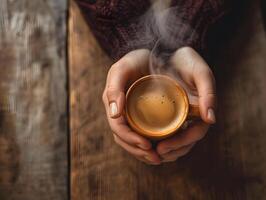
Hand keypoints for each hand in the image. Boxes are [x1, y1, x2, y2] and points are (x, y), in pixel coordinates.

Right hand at [102, 49, 161, 164]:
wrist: (148, 54)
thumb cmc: (135, 61)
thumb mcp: (122, 69)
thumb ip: (114, 88)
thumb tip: (114, 114)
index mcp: (113, 104)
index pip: (118, 128)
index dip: (130, 140)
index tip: (147, 145)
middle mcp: (120, 112)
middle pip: (124, 139)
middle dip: (138, 151)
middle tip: (156, 158)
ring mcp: (129, 115)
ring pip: (132, 140)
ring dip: (144, 152)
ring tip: (159, 158)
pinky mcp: (139, 116)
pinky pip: (141, 134)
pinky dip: (149, 145)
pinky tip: (160, 149)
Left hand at [156, 47, 216, 162]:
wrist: (169, 50)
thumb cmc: (185, 60)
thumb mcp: (200, 71)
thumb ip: (209, 91)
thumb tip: (211, 119)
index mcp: (199, 108)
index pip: (195, 133)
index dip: (181, 144)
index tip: (163, 148)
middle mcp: (189, 115)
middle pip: (183, 143)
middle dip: (169, 152)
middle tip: (152, 153)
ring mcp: (176, 115)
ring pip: (172, 141)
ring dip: (160, 151)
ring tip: (146, 152)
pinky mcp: (163, 113)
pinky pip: (160, 132)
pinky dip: (152, 141)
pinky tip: (142, 143)